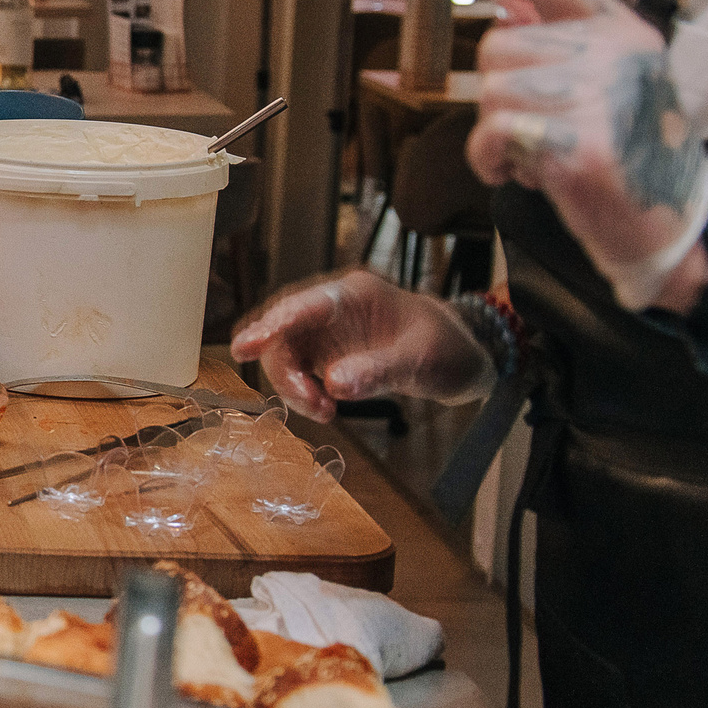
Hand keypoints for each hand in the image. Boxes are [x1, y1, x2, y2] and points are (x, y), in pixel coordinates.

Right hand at [229, 270, 493, 421]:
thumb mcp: (420, 360)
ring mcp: (325, 333)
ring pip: (285, 356)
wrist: (460, 358)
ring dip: (293, 387)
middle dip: (286, 371)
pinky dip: (302, 394)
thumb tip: (334, 385)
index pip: (303, 305)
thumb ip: (378, 370)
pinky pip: (297, 373)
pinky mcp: (325, 355)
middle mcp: (331, 311)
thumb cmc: (447, 348)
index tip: (247, 346)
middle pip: (284, 334)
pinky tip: (324, 408)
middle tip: (313, 405)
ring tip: (324, 413)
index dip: (272, 325)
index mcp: (354, 295)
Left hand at [437, 0, 707, 299]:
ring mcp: (599, 94)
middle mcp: (614, 53)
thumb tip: (503, 3)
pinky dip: (492, 159)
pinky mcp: (578, 142)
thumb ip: (557, 39)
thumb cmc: (626, 156)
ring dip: (498, 130)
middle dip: (499, 92)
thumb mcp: (602, 83)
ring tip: (542, 152)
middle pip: (498, 45)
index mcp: (621, 30)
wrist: (668, 227)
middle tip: (539, 127)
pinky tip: (528, 172)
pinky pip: (491, 132)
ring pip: (490, 90)